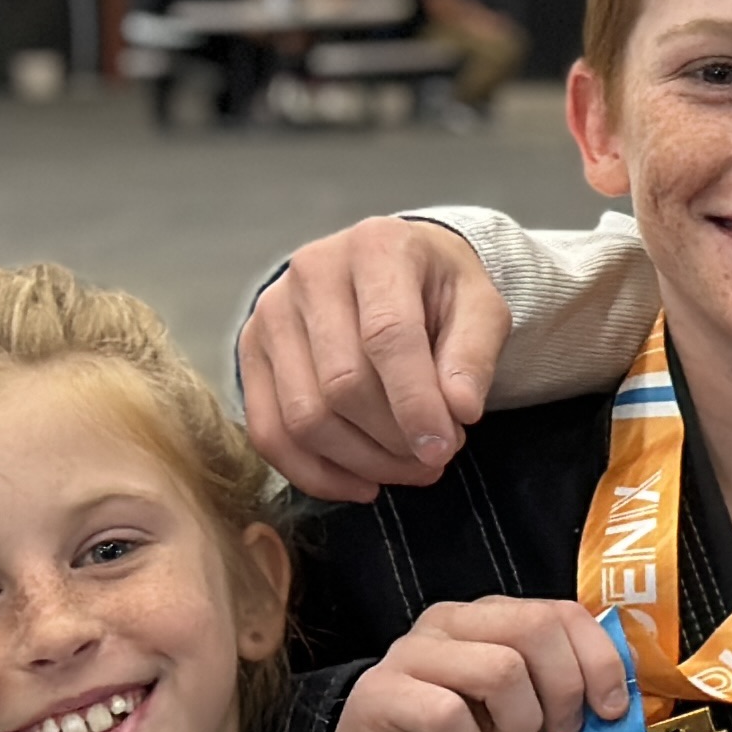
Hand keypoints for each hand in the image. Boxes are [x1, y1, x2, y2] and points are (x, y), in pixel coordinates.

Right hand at [237, 217, 508, 501]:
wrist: (395, 269)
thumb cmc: (440, 289)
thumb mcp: (480, 306)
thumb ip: (474, 354)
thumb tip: (460, 411)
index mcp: (375, 247)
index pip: (388, 336)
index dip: (415, 402)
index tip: (444, 447)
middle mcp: (312, 272)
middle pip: (342, 383)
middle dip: (393, 439)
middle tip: (436, 458)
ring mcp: (271, 312)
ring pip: (303, 416)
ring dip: (361, 461)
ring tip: (408, 468)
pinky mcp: (251, 352)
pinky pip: (268, 431)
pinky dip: (315, 473)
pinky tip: (361, 484)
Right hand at [324, 598, 636, 731]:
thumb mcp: (533, 721)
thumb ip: (573, 699)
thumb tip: (624, 704)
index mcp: (494, 617)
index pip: (563, 612)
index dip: (600, 660)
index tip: (610, 710)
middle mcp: (452, 621)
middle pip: (536, 628)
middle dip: (564, 690)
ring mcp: (411, 651)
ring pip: (499, 668)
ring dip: (516, 723)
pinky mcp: (379, 691)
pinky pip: (446, 712)